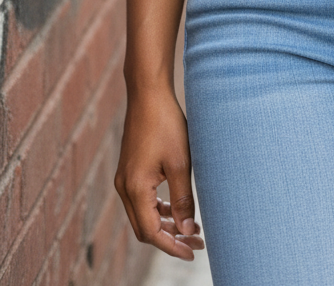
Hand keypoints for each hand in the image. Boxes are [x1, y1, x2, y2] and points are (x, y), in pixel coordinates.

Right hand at [115, 88, 204, 258]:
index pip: (152, 233)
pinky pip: (142, 201)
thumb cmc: (166, 124)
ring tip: (191, 228)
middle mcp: (124, 187)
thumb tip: (187, 231)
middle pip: (144, 229)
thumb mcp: (181, 163)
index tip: (193, 252)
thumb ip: (183, 199)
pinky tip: (177, 208)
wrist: (148, 95)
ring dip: (165, 225)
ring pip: (143, 216)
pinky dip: (159, 209)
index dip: (172, 247)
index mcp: (135, 189)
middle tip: (196, 241)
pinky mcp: (129, 171)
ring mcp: (124, 179)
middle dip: (170, 239)